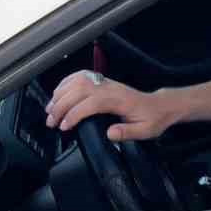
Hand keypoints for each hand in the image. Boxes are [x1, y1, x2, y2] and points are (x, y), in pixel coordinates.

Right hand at [45, 71, 174, 140]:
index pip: (91, 103)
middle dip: (61, 106)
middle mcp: (110, 88)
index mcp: (119, 100)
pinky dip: (65, 83)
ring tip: (49, 110)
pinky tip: (57, 94)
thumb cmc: (152, 119)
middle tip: (51, 122)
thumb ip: (127, 132)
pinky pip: (80, 76)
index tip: (64, 127)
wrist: (160, 105)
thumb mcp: (146, 131)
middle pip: (79, 90)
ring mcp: (105, 82)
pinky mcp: (102, 81)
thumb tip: (109, 133)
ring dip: (59, 94)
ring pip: (76, 81)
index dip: (74, 114)